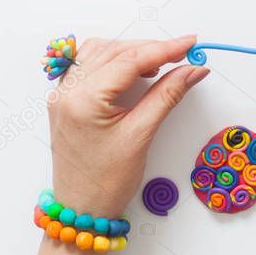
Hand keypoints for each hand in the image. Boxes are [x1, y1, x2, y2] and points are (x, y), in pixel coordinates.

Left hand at [26, 36, 208, 254]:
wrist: (81, 211)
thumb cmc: (107, 182)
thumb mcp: (141, 136)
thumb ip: (167, 95)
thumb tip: (193, 70)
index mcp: (82, 100)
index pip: (128, 61)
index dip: (164, 48)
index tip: (191, 43)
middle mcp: (66, 91)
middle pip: (114, 51)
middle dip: (149, 48)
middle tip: (182, 54)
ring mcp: (62, 94)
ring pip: (100, 53)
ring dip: (130, 52)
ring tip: (160, 63)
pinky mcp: (66, 100)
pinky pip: (88, 65)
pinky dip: (113, 60)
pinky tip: (133, 69)